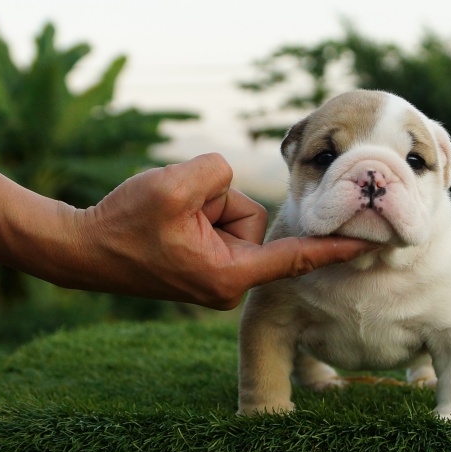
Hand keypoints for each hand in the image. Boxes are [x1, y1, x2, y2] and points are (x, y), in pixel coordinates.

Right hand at [66, 153, 375, 308]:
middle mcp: (229, 279)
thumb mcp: (173, 185)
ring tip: (164, 217)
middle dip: (218, 201)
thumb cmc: (123, 222)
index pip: (295, 257)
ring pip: (235, 213)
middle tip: (172, 213)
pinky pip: (218, 218)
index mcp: (229, 273)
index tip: (369, 244)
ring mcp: (217, 272)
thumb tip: (228, 178)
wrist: (81, 248)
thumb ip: (218, 172)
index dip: (334, 248)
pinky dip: (195, 208)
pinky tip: (164, 220)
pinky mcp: (206, 260)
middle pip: (254, 218)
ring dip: (203, 203)